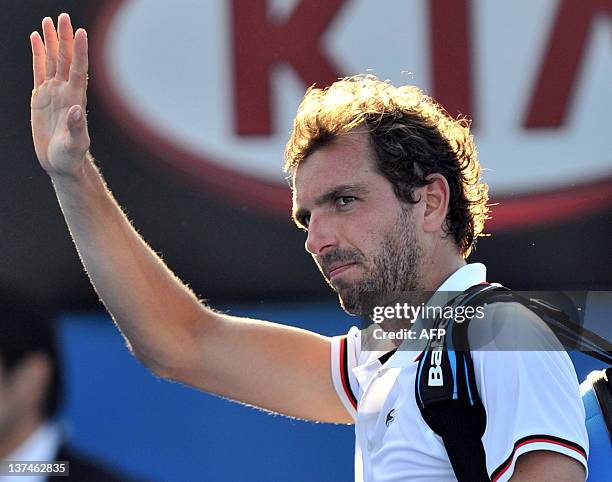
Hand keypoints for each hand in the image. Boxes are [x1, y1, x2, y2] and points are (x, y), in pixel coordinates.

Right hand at [30, 14, 89, 179]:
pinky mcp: (41, 97)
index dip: (80, 51)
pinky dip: (38, 54)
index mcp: (76, 99)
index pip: (79, 70)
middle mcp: (66, 91)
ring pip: (52, 61)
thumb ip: (75, 127)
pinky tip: (37, 38)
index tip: (81, 32)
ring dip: (52, 41)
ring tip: (49, 21)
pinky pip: (39, 70)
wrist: (60, 162)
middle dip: (64, 38)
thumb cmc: (71, 156)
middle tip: (63, 16)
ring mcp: (53, 92)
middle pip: (66, 60)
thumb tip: (76, 109)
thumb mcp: (75, 144)